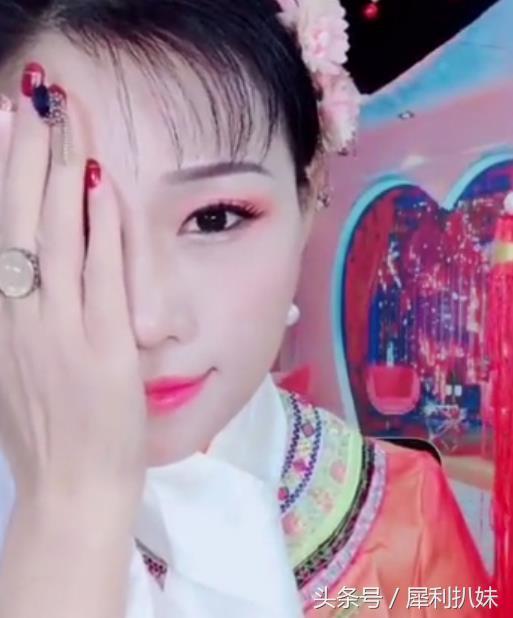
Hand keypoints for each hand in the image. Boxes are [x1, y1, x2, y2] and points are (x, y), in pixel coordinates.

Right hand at [0, 79, 145, 509]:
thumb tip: (21, 261)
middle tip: (35, 98)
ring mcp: (59, 331)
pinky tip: (101, 186)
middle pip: (20, 219)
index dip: (1, 173)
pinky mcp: (100, 347)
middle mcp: (17, 318)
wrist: (71, 490)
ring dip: (61, 173)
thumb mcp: (14, 368)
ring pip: (57, 236)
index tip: (6, 124)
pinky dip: (100, 228)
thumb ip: (17, 315)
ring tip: (66, 121)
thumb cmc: (48, 433)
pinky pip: (100, 275)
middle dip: (26, 153)